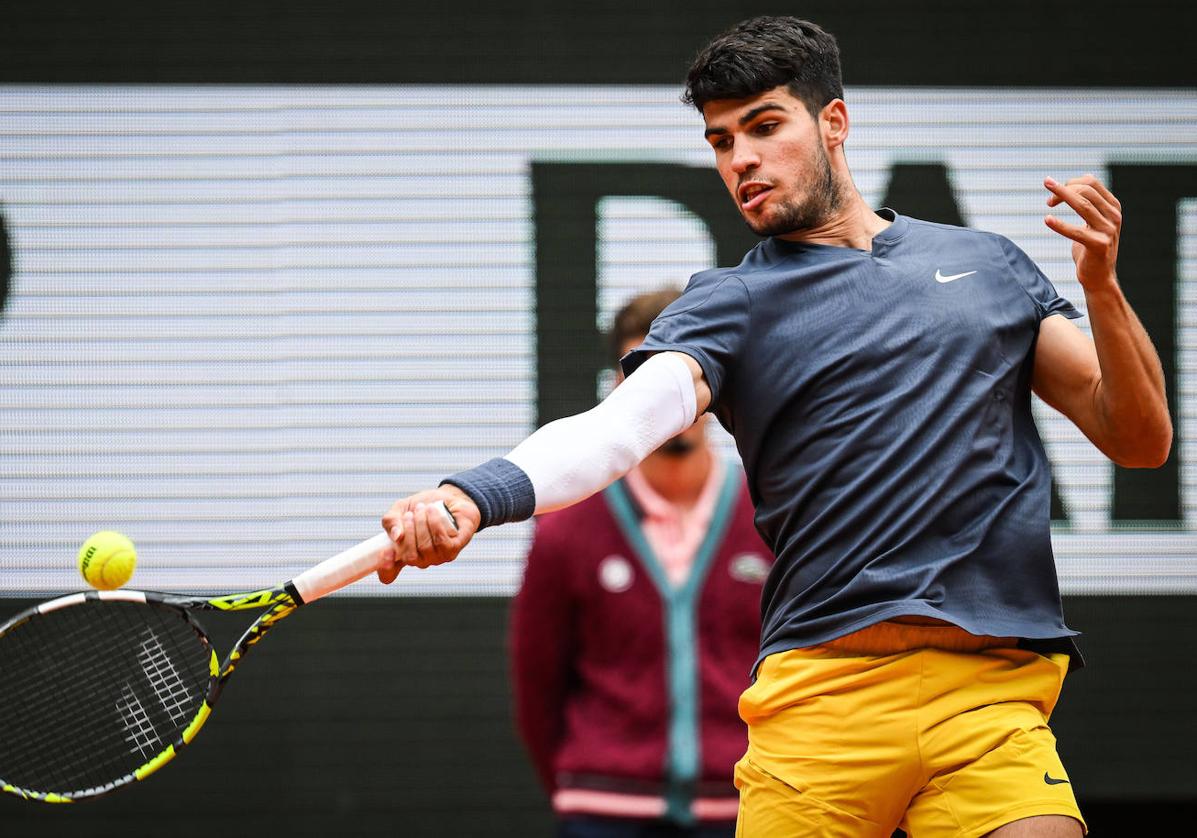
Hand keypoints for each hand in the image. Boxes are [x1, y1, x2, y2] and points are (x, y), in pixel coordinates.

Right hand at [376, 485, 480, 582]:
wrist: (449, 497)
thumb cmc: (423, 506)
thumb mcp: (401, 509)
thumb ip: (391, 520)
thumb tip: (396, 535)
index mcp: (403, 554)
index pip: (389, 575)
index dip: (385, 569)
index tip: (385, 552)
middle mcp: (420, 561)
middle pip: (409, 556)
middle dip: (408, 530)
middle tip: (410, 514)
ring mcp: (438, 557)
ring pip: (426, 547)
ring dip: (422, 524)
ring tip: (422, 508)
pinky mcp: (453, 550)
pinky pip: (442, 542)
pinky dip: (435, 523)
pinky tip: (433, 511)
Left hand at [1043, 174, 1121, 291]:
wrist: (1099, 277)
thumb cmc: (1090, 249)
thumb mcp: (1093, 221)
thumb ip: (1090, 203)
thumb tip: (1082, 179)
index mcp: (1113, 207)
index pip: (1091, 182)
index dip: (1070, 182)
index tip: (1053, 190)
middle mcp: (1113, 216)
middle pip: (1086, 190)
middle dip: (1063, 191)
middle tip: (1048, 201)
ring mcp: (1108, 230)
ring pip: (1082, 205)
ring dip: (1062, 197)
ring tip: (1047, 200)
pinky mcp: (1099, 245)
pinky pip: (1076, 231)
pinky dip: (1060, 225)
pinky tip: (1047, 220)